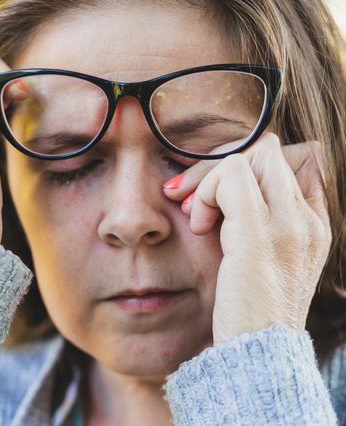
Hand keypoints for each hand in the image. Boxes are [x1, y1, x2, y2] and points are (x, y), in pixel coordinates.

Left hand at [162, 132, 331, 345]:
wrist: (256, 355)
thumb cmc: (247, 309)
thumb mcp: (255, 257)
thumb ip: (249, 221)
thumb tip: (215, 189)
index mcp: (313, 224)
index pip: (299, 158)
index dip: (253, 163)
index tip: (220, 192)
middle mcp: (308, 221)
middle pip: (271, 150)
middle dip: (223, 163)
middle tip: (192, 198)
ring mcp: (289, 226)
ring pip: (252, 156)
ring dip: (212, 177)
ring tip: (195, 214)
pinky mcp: (260, 236)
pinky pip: (233, 176)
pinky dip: (207, 190)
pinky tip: (198, 223)